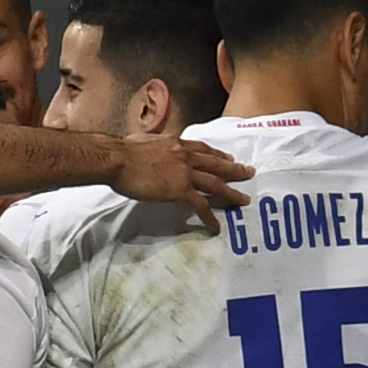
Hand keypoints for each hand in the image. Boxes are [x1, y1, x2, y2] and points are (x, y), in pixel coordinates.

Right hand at [112, 137, 254, 232]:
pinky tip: (216, 227)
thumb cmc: (123, 151)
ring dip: (232, 193)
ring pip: (216, 183)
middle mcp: (186, 155)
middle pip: (216, 163)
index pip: (202, 149)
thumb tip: (150, 150)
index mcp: (177, 143)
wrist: (118, 160)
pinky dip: (210, 217)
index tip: (228, 157)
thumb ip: (154, 146)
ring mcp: (186, 173)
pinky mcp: (181, 189)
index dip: (217, 154)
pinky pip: (201, 205)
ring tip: (244, 200)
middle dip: (234, 168)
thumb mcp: (144, 141)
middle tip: (249, 173)